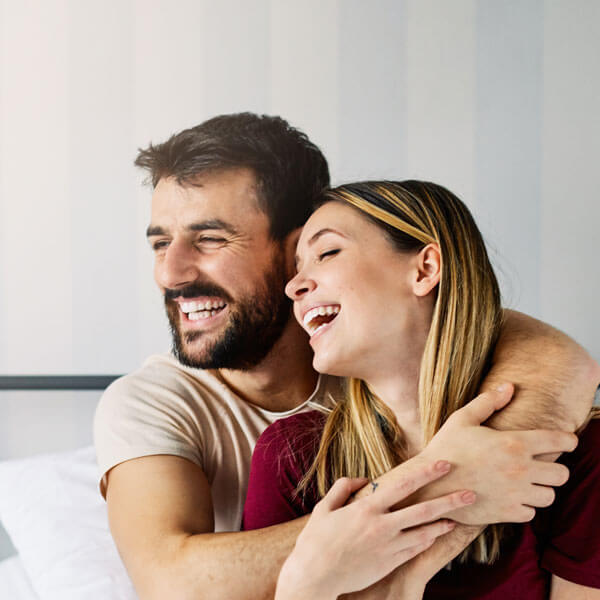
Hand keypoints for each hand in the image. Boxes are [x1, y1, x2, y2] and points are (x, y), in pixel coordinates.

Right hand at [275, 461, 475, 599]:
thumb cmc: (315, 541)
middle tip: (470, 492)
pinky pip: (415, 548)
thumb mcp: (324, 508)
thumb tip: (363, 479)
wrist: (314, 576)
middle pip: (423, 509)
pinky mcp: (390, 563)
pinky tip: (438, 533)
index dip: (425, 473)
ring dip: (444, 522)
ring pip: (424, 531)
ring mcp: (388, 546)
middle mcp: (381, 525)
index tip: (443, 464)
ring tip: (460, 515)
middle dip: (448, 499)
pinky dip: (428, 539)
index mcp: (366, 507)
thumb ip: (343, 488)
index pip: (402, 485)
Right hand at [417, 384, 577, 523]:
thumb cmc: (445, 448)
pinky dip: (526, 505)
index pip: (558, 441)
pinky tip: (512, 496)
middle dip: (555, 468)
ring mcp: (515, 494)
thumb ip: (488, 402)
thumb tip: (509, 386)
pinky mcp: (507, 513)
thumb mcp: (462, 419)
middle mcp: (520, 470)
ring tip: (527, 481)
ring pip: (550, 496)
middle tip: (542, 464)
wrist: (429, 484)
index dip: (568, 439)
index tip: (568, 440)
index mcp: (513, 443)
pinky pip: (532, 513)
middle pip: (562, 474)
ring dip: (541, 488)